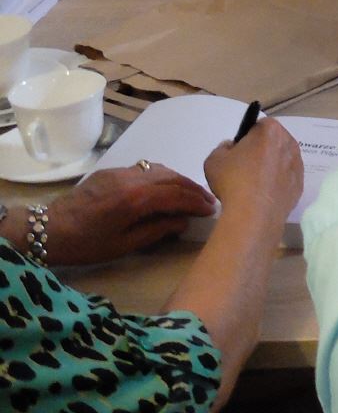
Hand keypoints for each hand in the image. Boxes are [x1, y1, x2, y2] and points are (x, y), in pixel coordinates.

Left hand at [43, 164, 216, 264]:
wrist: (49, 230)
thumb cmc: (86, 245)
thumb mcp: (123, 245)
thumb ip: (157, 230)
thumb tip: (183, 221)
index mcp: (136, 199)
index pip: (177, 194)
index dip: (197, 201)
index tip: (212, 209)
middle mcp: (132, 178)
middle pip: (172, 177)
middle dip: (193, 188)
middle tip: (208, 200)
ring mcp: (121, 172)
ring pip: (160, 169)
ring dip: (178, 179)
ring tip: (190, 192)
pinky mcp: (111, 171)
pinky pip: (145, 169)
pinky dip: (161, 176)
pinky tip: (164, 187)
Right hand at [204, 120, 303, 227]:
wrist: (254, 214)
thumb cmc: (233, 181)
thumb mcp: (214, 160)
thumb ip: (223, 147)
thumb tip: (233, 148)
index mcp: (270, 130)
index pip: (258, 127)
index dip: (246, 138)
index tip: (238, 153)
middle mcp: (289, 142)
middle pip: (272, 142)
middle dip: (261, 151)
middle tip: (244, 168)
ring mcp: (298, 163)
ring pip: (281, 160)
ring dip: (270, 167)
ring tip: (254, 185)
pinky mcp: (300, 183)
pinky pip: (286, 178)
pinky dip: (277, 182)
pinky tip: (264, 195)